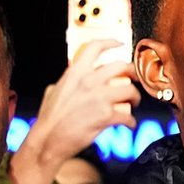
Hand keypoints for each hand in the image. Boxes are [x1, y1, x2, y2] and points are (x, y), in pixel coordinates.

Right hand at [8, 39, 141, 183]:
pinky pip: (128, 116)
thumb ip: (68, 81)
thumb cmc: (50, 119)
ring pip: (130, 90)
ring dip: (135, 97)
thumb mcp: (54, 90)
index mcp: (75, 72)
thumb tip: (72, 78)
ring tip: (133, 104)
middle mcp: (89, 81)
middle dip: (133, 73)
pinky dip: (131, 121)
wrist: (47, 140)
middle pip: (122, 66)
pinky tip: (128, 124)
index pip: (95, 47)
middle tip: (135, 80)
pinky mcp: (106, 116)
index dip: (111, 43)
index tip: (120, 44)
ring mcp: (99, 98)